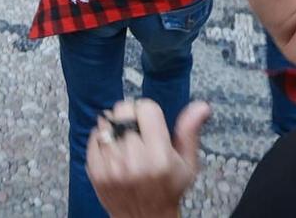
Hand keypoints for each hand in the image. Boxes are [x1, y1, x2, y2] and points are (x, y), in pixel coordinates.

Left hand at [85, 97, 209, 217]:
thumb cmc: (168, 190)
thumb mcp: (187, 164)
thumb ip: (189, 132)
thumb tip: (201, 106)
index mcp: (159, 155)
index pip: (145, 108)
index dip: (148, 112)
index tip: (150, 123)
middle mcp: (134, 160)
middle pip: (123, 111)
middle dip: (130, 117)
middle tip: (137, 132)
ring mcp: (112, 167)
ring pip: (107, 122)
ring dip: (115, 128)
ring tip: (125, 143)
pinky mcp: (96, 172)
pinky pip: (94, 137)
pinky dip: (102, 139)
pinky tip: (113, 152)